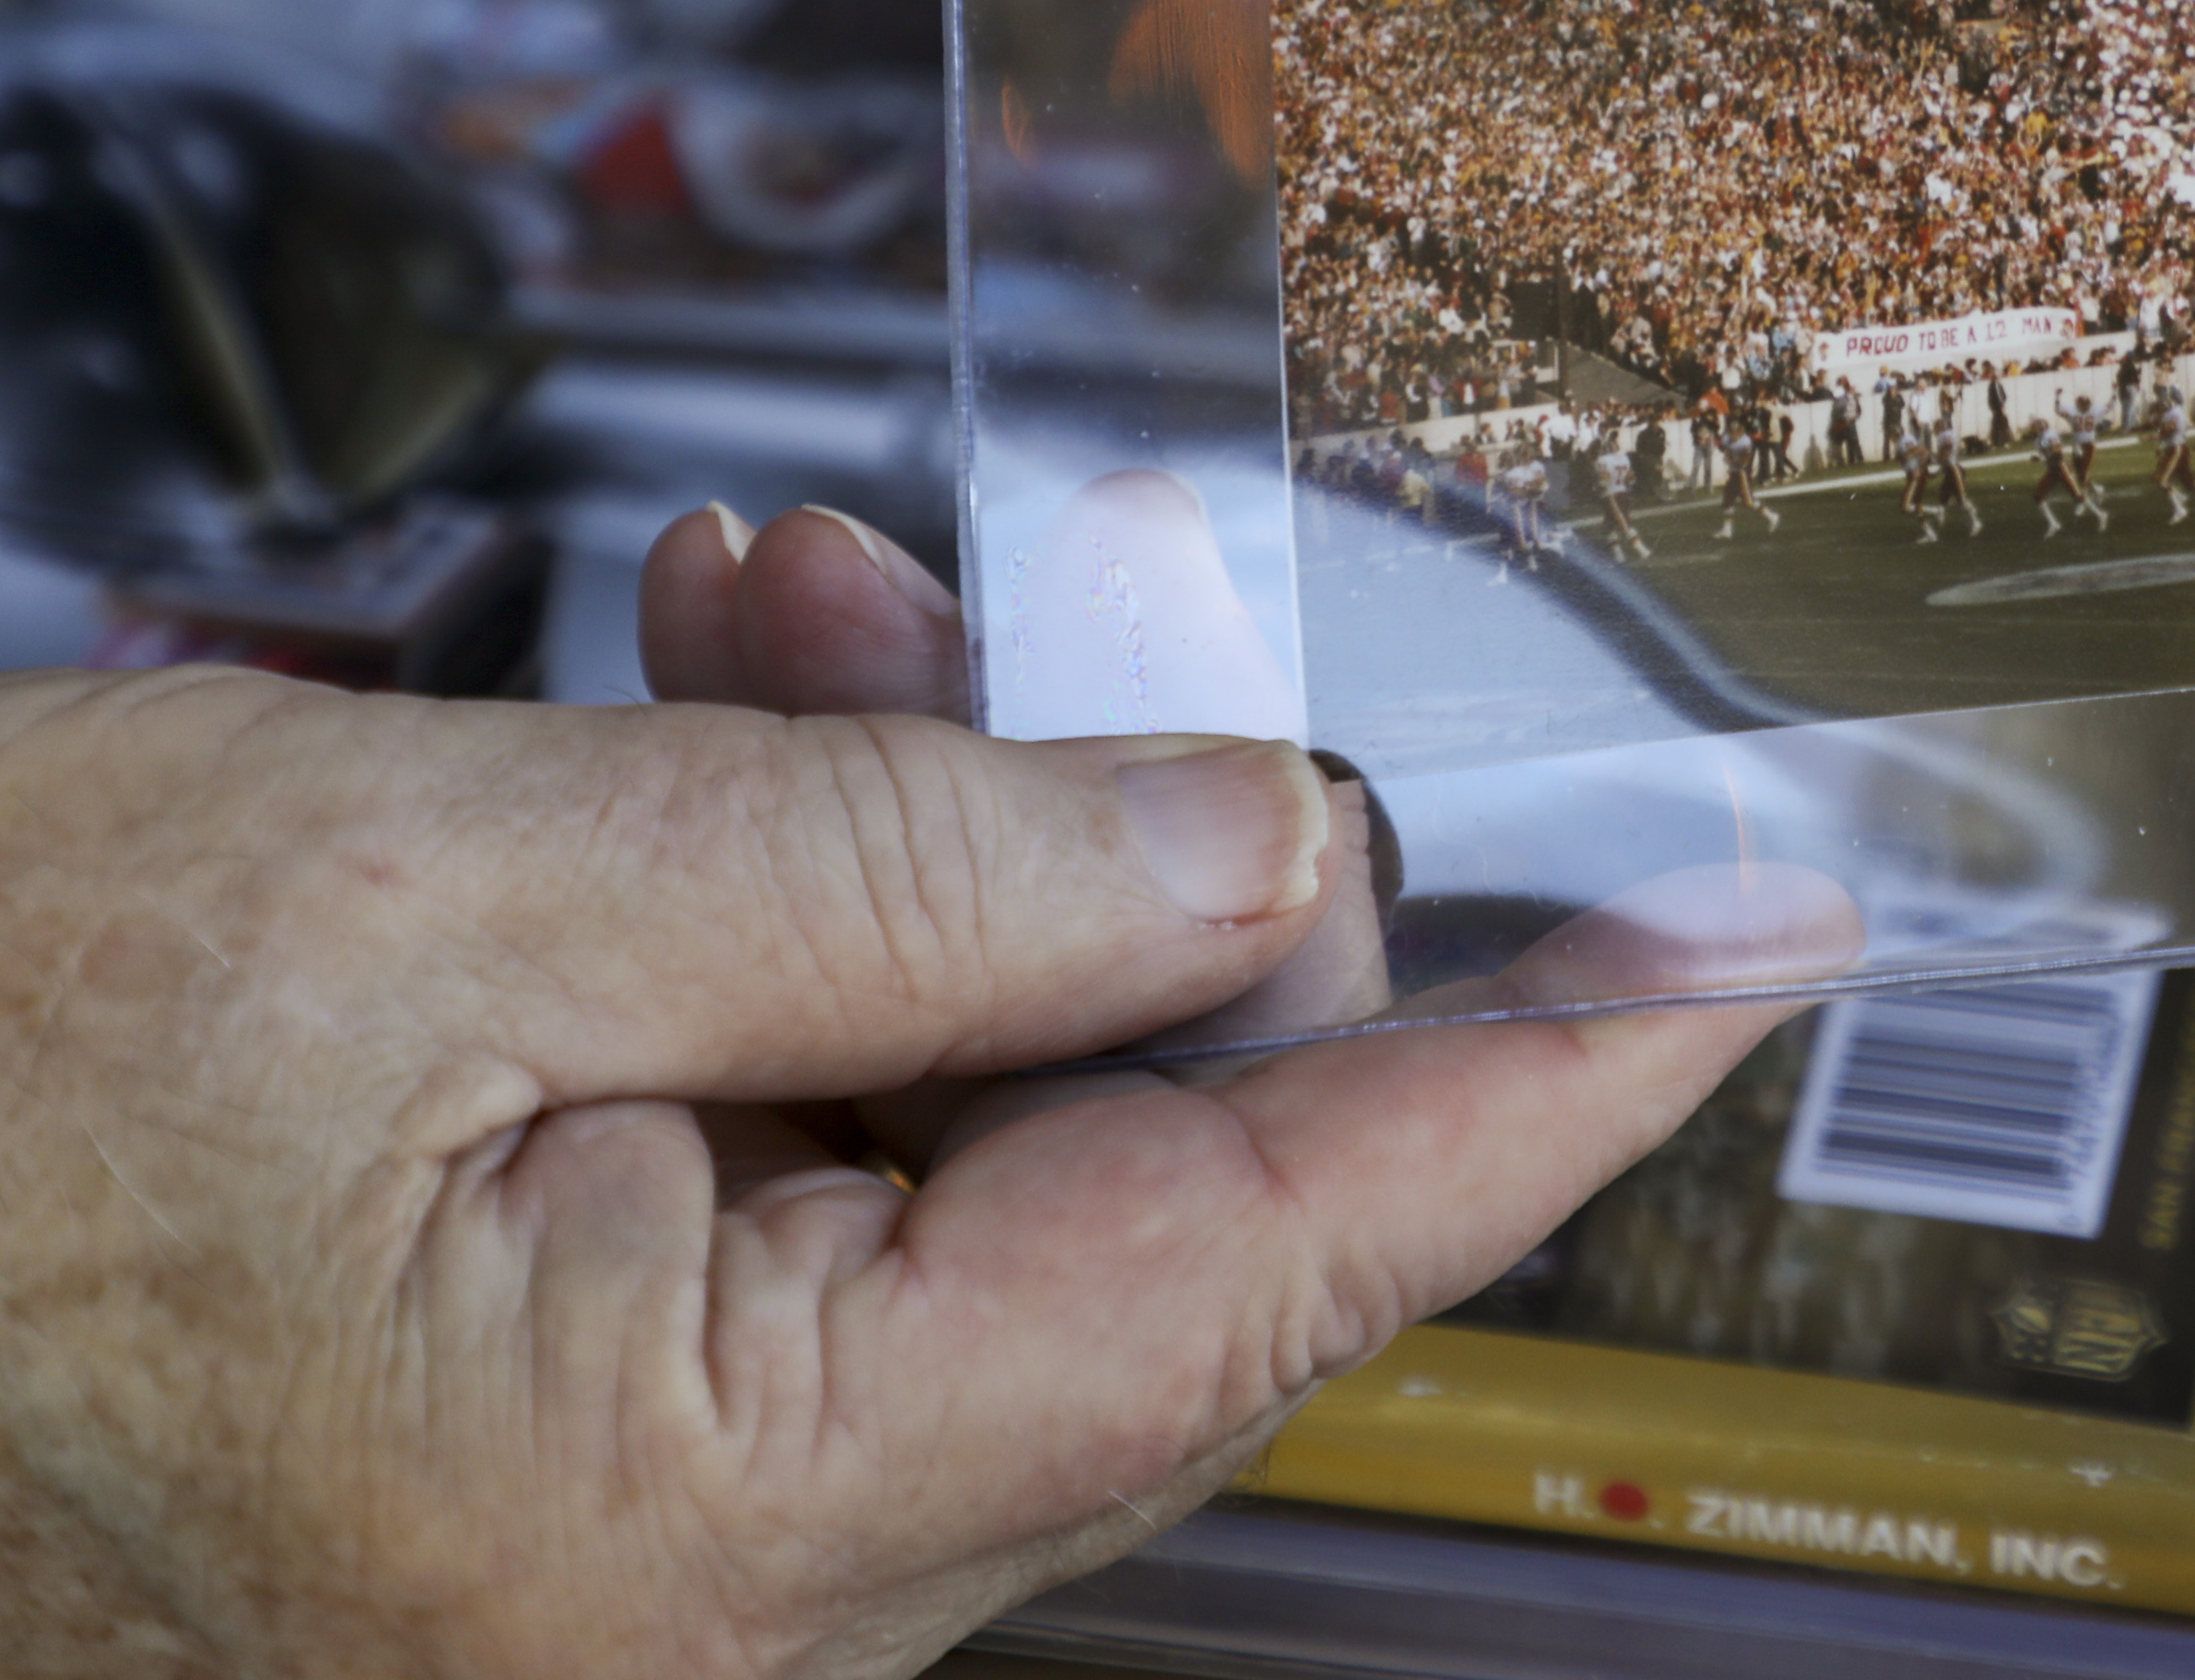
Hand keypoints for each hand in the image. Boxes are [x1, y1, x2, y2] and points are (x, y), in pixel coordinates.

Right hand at [0, 505, 1850, 1678]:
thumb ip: (908, 870)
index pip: (1288, 1258)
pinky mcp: (544, 1523)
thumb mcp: (424, 887)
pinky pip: (803, 1242)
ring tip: (744, 647)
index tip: (1769, 931)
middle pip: (1141, 1211)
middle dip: (1108, 869)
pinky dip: (792, 1000)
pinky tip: (687, 784)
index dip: (1556, 1067)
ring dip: (917, 891)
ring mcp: (622, 1597)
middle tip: (926, 615)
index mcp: (697, 1528)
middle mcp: (702, 1630)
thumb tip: (1265, 847)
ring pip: (971, 1197)